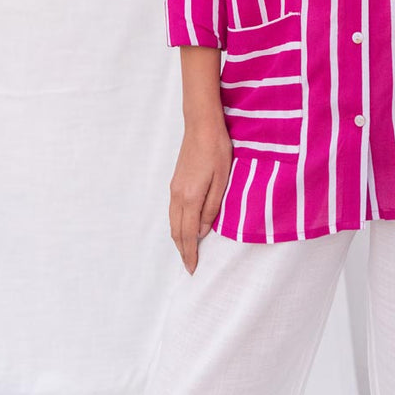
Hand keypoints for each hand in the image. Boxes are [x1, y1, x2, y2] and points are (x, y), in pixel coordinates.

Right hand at [169, 120, 232, 273]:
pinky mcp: (175, 181)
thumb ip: (212, 207)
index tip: (192, 269)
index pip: (188, 234)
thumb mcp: (222, 179)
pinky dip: (177, 224)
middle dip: (182, 250)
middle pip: (176, 231)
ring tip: (187, 250)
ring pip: (172, 221)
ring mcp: (174, 188)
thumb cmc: (217, 149)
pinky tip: (184, 226)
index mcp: (190, 198)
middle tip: (189, 265)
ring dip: (179, 238)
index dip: (190, 253)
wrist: (201, 125)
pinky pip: (172, 211)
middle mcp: (177, 196)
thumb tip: (203, 231)